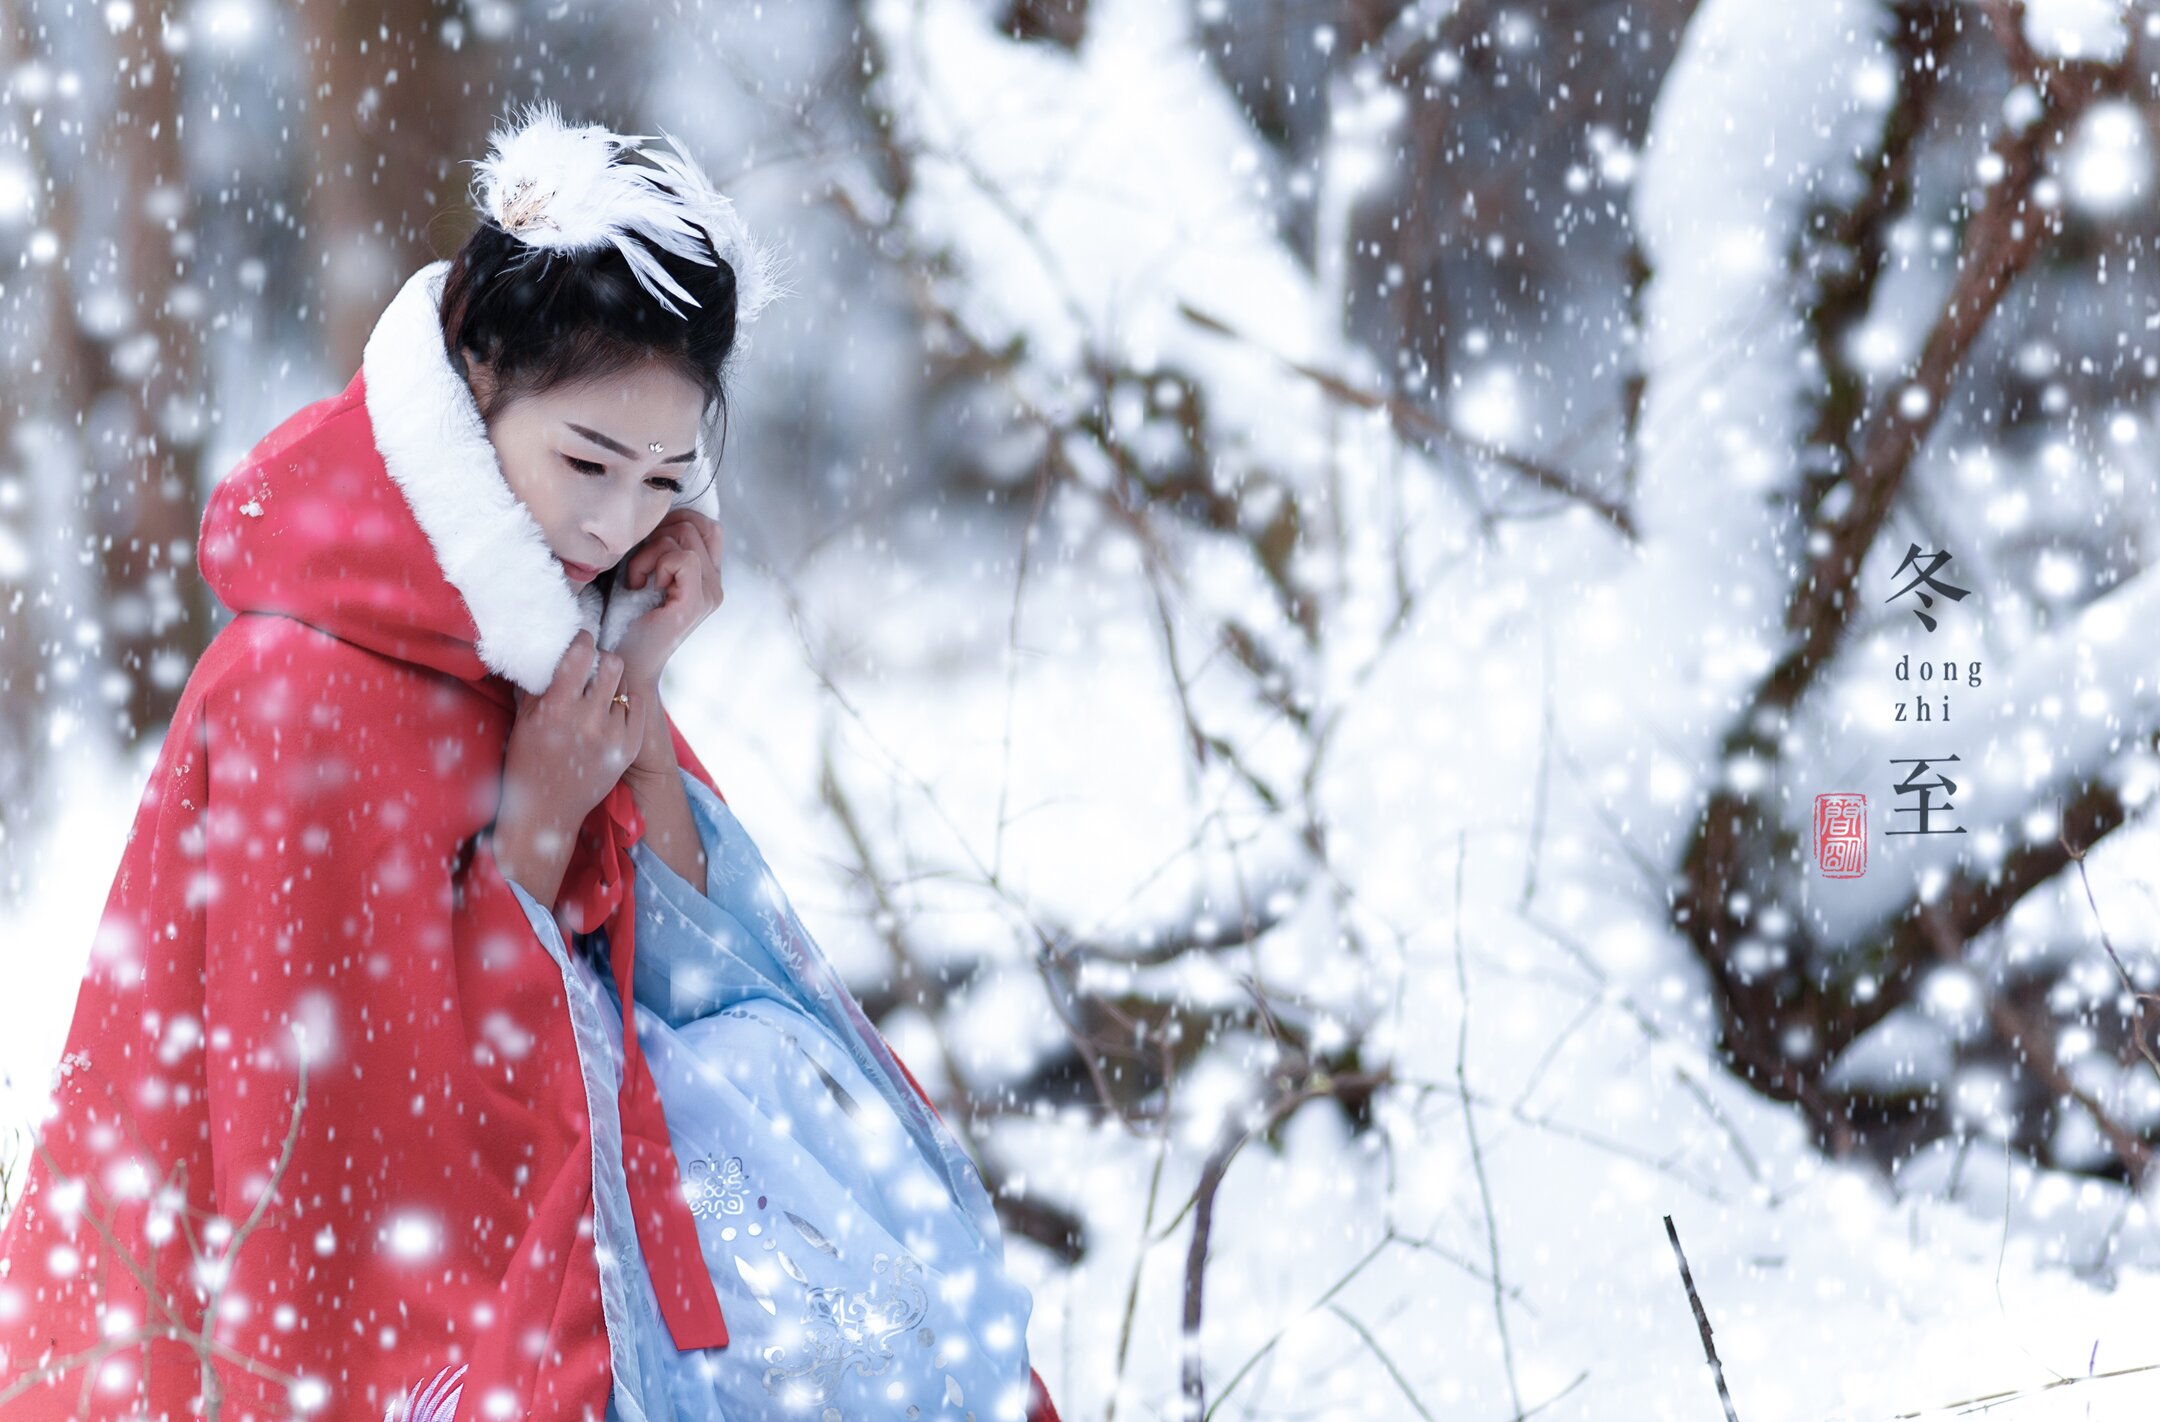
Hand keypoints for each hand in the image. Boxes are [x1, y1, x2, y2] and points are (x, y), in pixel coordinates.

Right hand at [493, 630, 644, 905]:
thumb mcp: (523, 720)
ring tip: (597, 695)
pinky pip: (637, 706)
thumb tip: (548, 648)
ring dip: (612, 684)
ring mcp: (613, 736)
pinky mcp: (629, 748)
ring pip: (625, 685)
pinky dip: (625, 703)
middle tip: (592, 668)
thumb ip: (538, 684)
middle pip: (612, 664)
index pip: (581, 655)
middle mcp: (588, 721)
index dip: (583, 640)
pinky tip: (610, 711)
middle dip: (602, 660)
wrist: (547, 811)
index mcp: (556, 710)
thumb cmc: (528, 761)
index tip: (582, 640)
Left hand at [612, 508, 724, 695]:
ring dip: (649, 553)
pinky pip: (681, 557)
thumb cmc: (629, 622)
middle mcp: (716, 585)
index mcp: (709, 578)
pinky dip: (652, 565)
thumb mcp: (650, 575)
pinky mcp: (697, 602)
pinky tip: (639, 586)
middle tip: (640, 565)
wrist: (627, 665)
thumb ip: (664, 550)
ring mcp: (710, 594)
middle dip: (658, 535)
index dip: (676, 521)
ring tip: (637, 579)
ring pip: (684, 536)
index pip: (708, 525)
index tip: (649, 545)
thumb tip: (659, 516)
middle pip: (694, 524)